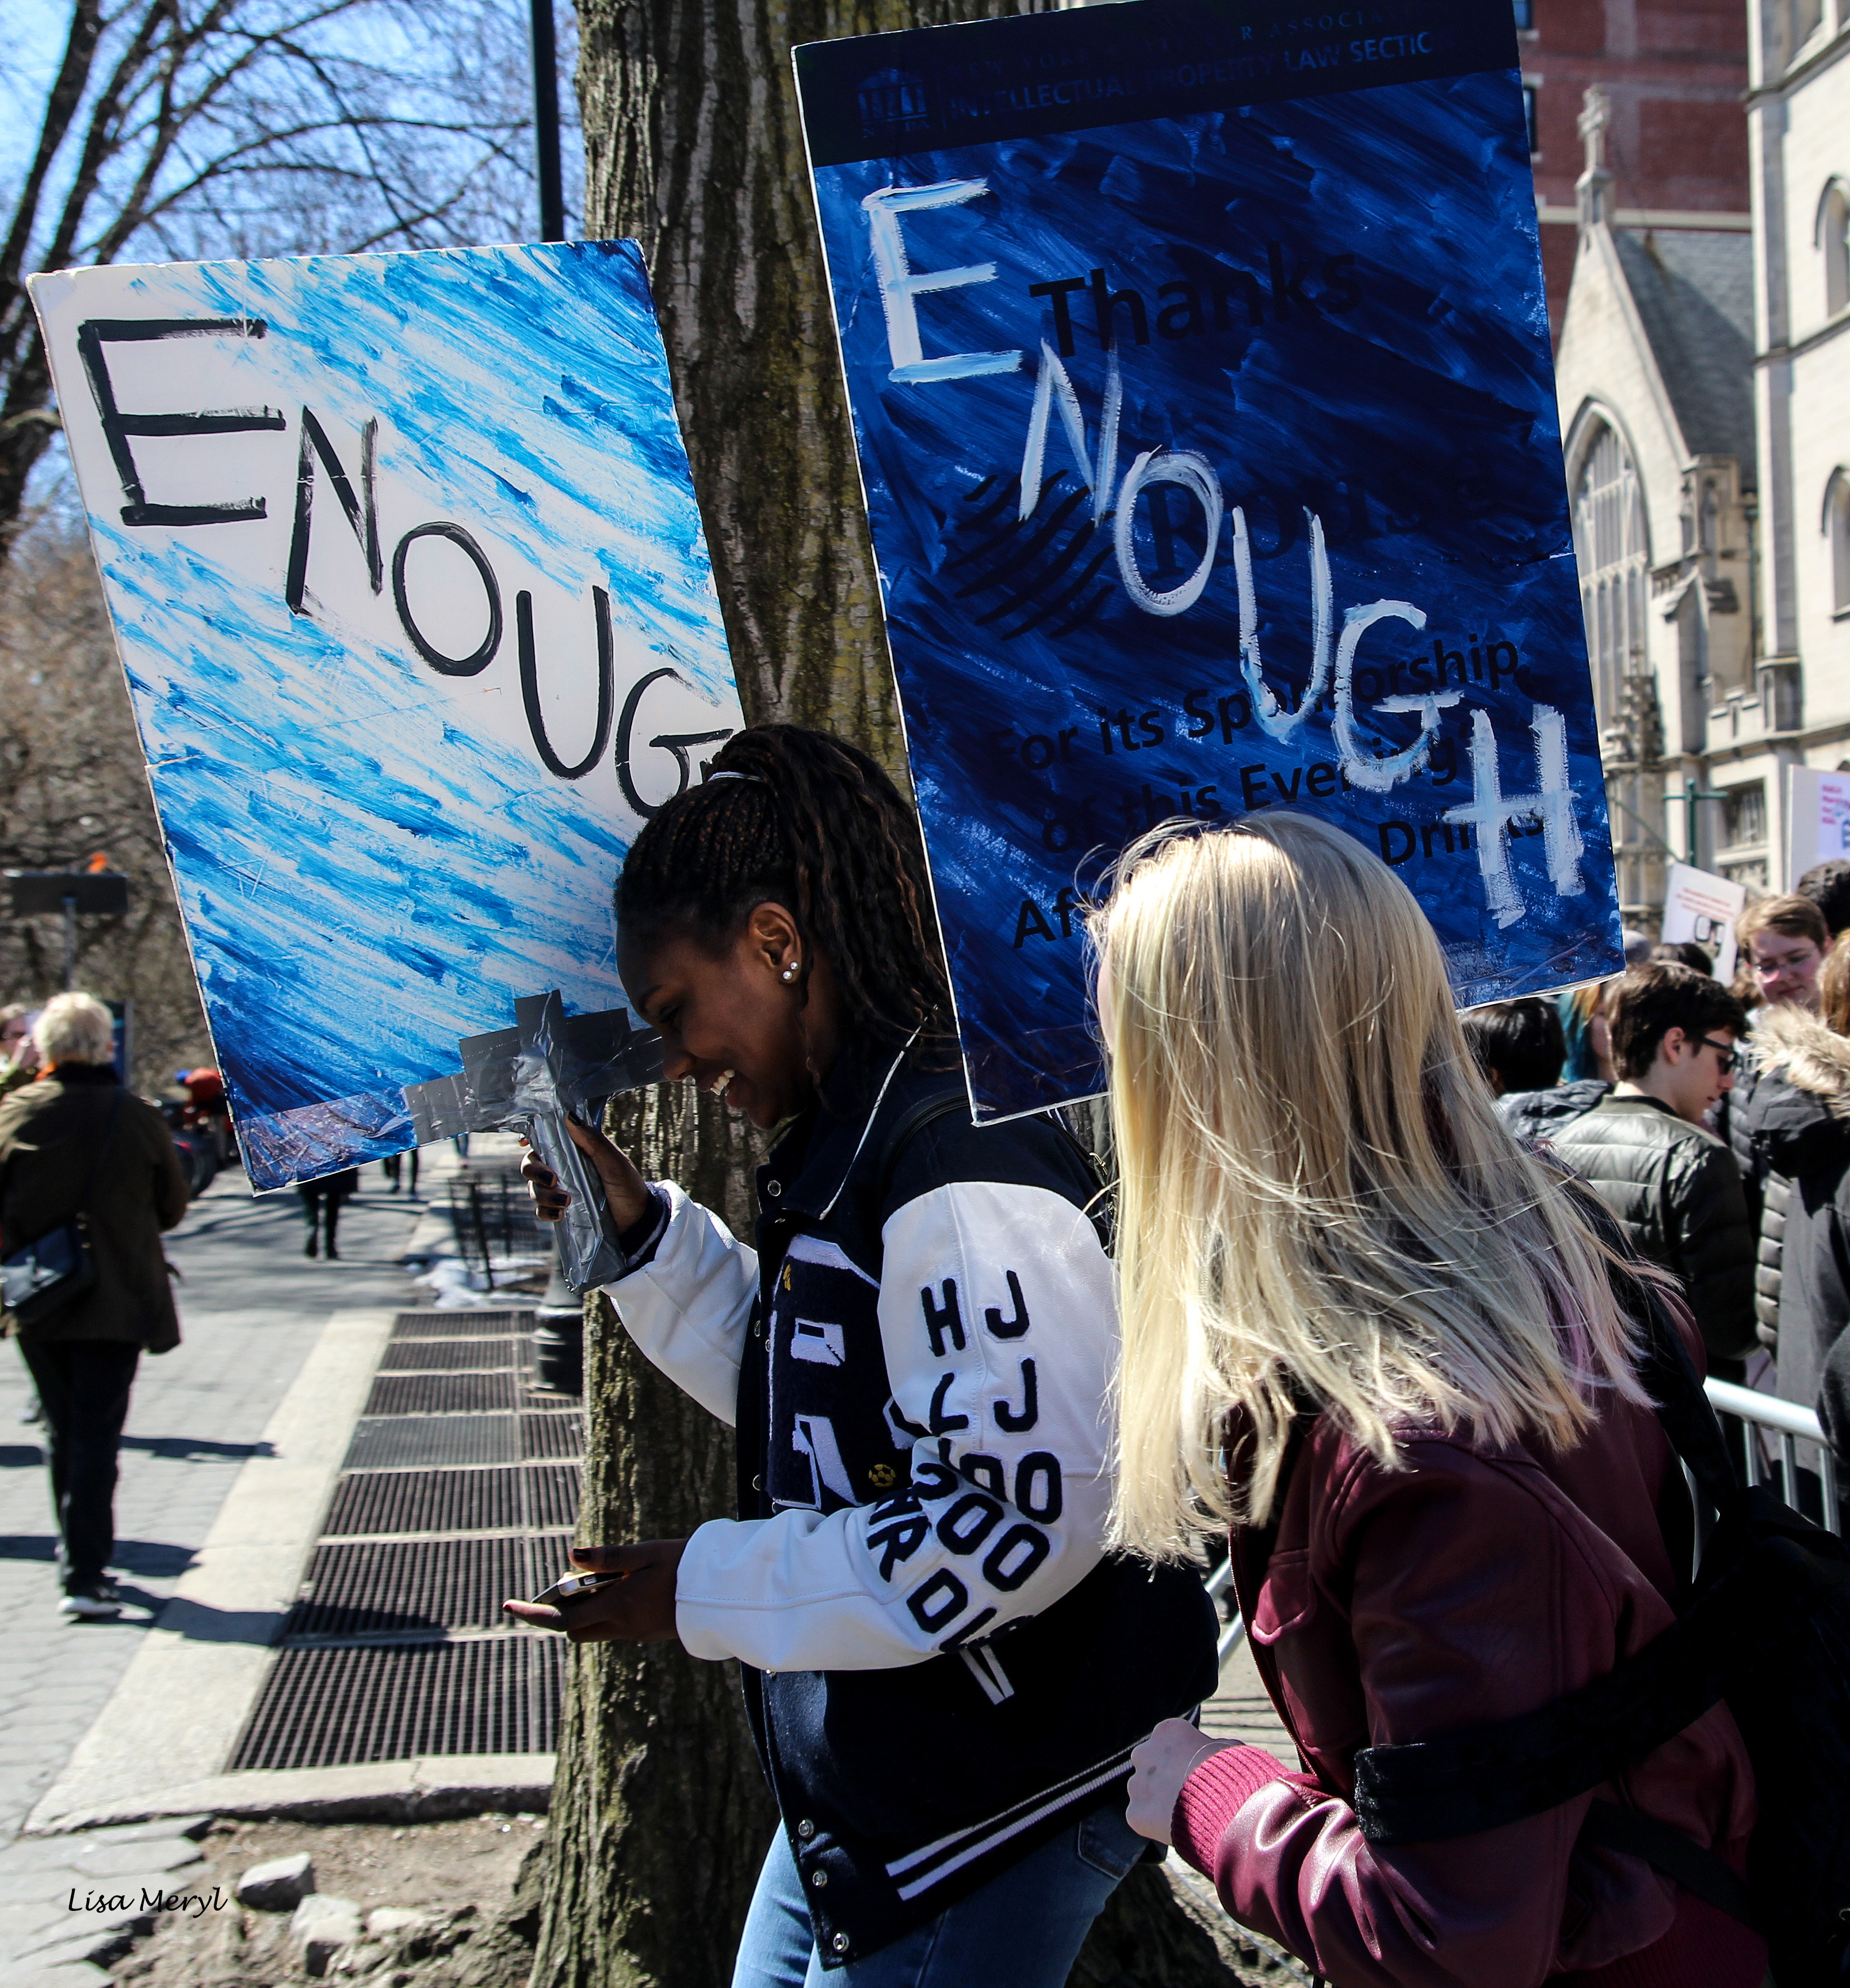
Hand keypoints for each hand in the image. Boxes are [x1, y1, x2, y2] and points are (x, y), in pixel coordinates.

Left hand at [503, 1539, 686, 1642]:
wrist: (723, 1592)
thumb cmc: (685, 1565)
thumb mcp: (645, 1554)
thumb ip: (607, 1558)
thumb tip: (570, 1556)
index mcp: (618, 1607)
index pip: (562, 1619)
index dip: (533, 1613)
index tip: (509, 1605)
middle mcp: (623, 1626)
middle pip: (575, 1630)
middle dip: (561, 1611)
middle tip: (567, 1583)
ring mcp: (636, 1633)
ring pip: (595, 1629)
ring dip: (585, 1610)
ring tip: (596, 1580)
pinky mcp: (648, 1633)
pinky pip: (615, 1626)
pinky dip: (606, 1610)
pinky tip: (621, 1587)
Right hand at [520, 1117, 650, 1232]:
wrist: (637, 1222)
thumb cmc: (628, 1186)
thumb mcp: (614, 1163)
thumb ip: (593, 1141)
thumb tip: (568, 1117)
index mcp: (575, 1151)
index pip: (545, 1141)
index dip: (531, 1140)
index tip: (525, 1144)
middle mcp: (563, 1168)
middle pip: (531, 1164)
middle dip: (535, 1171)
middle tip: (552, 1179)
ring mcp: (560, 1190)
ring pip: (534, 1188)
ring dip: (543, 1194)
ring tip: (565, 1201)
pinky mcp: (561, 1211)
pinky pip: (541, 1210)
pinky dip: (546, 1212)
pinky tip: (560, 1215)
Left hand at [1126, 1718, 1240, 1843]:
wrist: (1225, 1808)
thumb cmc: (1232, 1775)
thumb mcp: (1227, 1749)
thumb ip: (1211, 1746)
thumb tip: (1214, 1749)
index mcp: (1168, 1731)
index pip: (1169, 1744)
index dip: (1183, 1760)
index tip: (1196, 1774)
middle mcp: (1145, 1752)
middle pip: (1150, 1764)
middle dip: (1162, 1777)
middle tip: (1186, 1796)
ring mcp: (1137, 1783)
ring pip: (1142, 1791)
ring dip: (1156, 1801)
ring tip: (1185, 1814)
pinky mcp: (1135, 1813)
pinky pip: (1141, 1818)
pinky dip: (1154, 1825)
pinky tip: (1175, 1828)